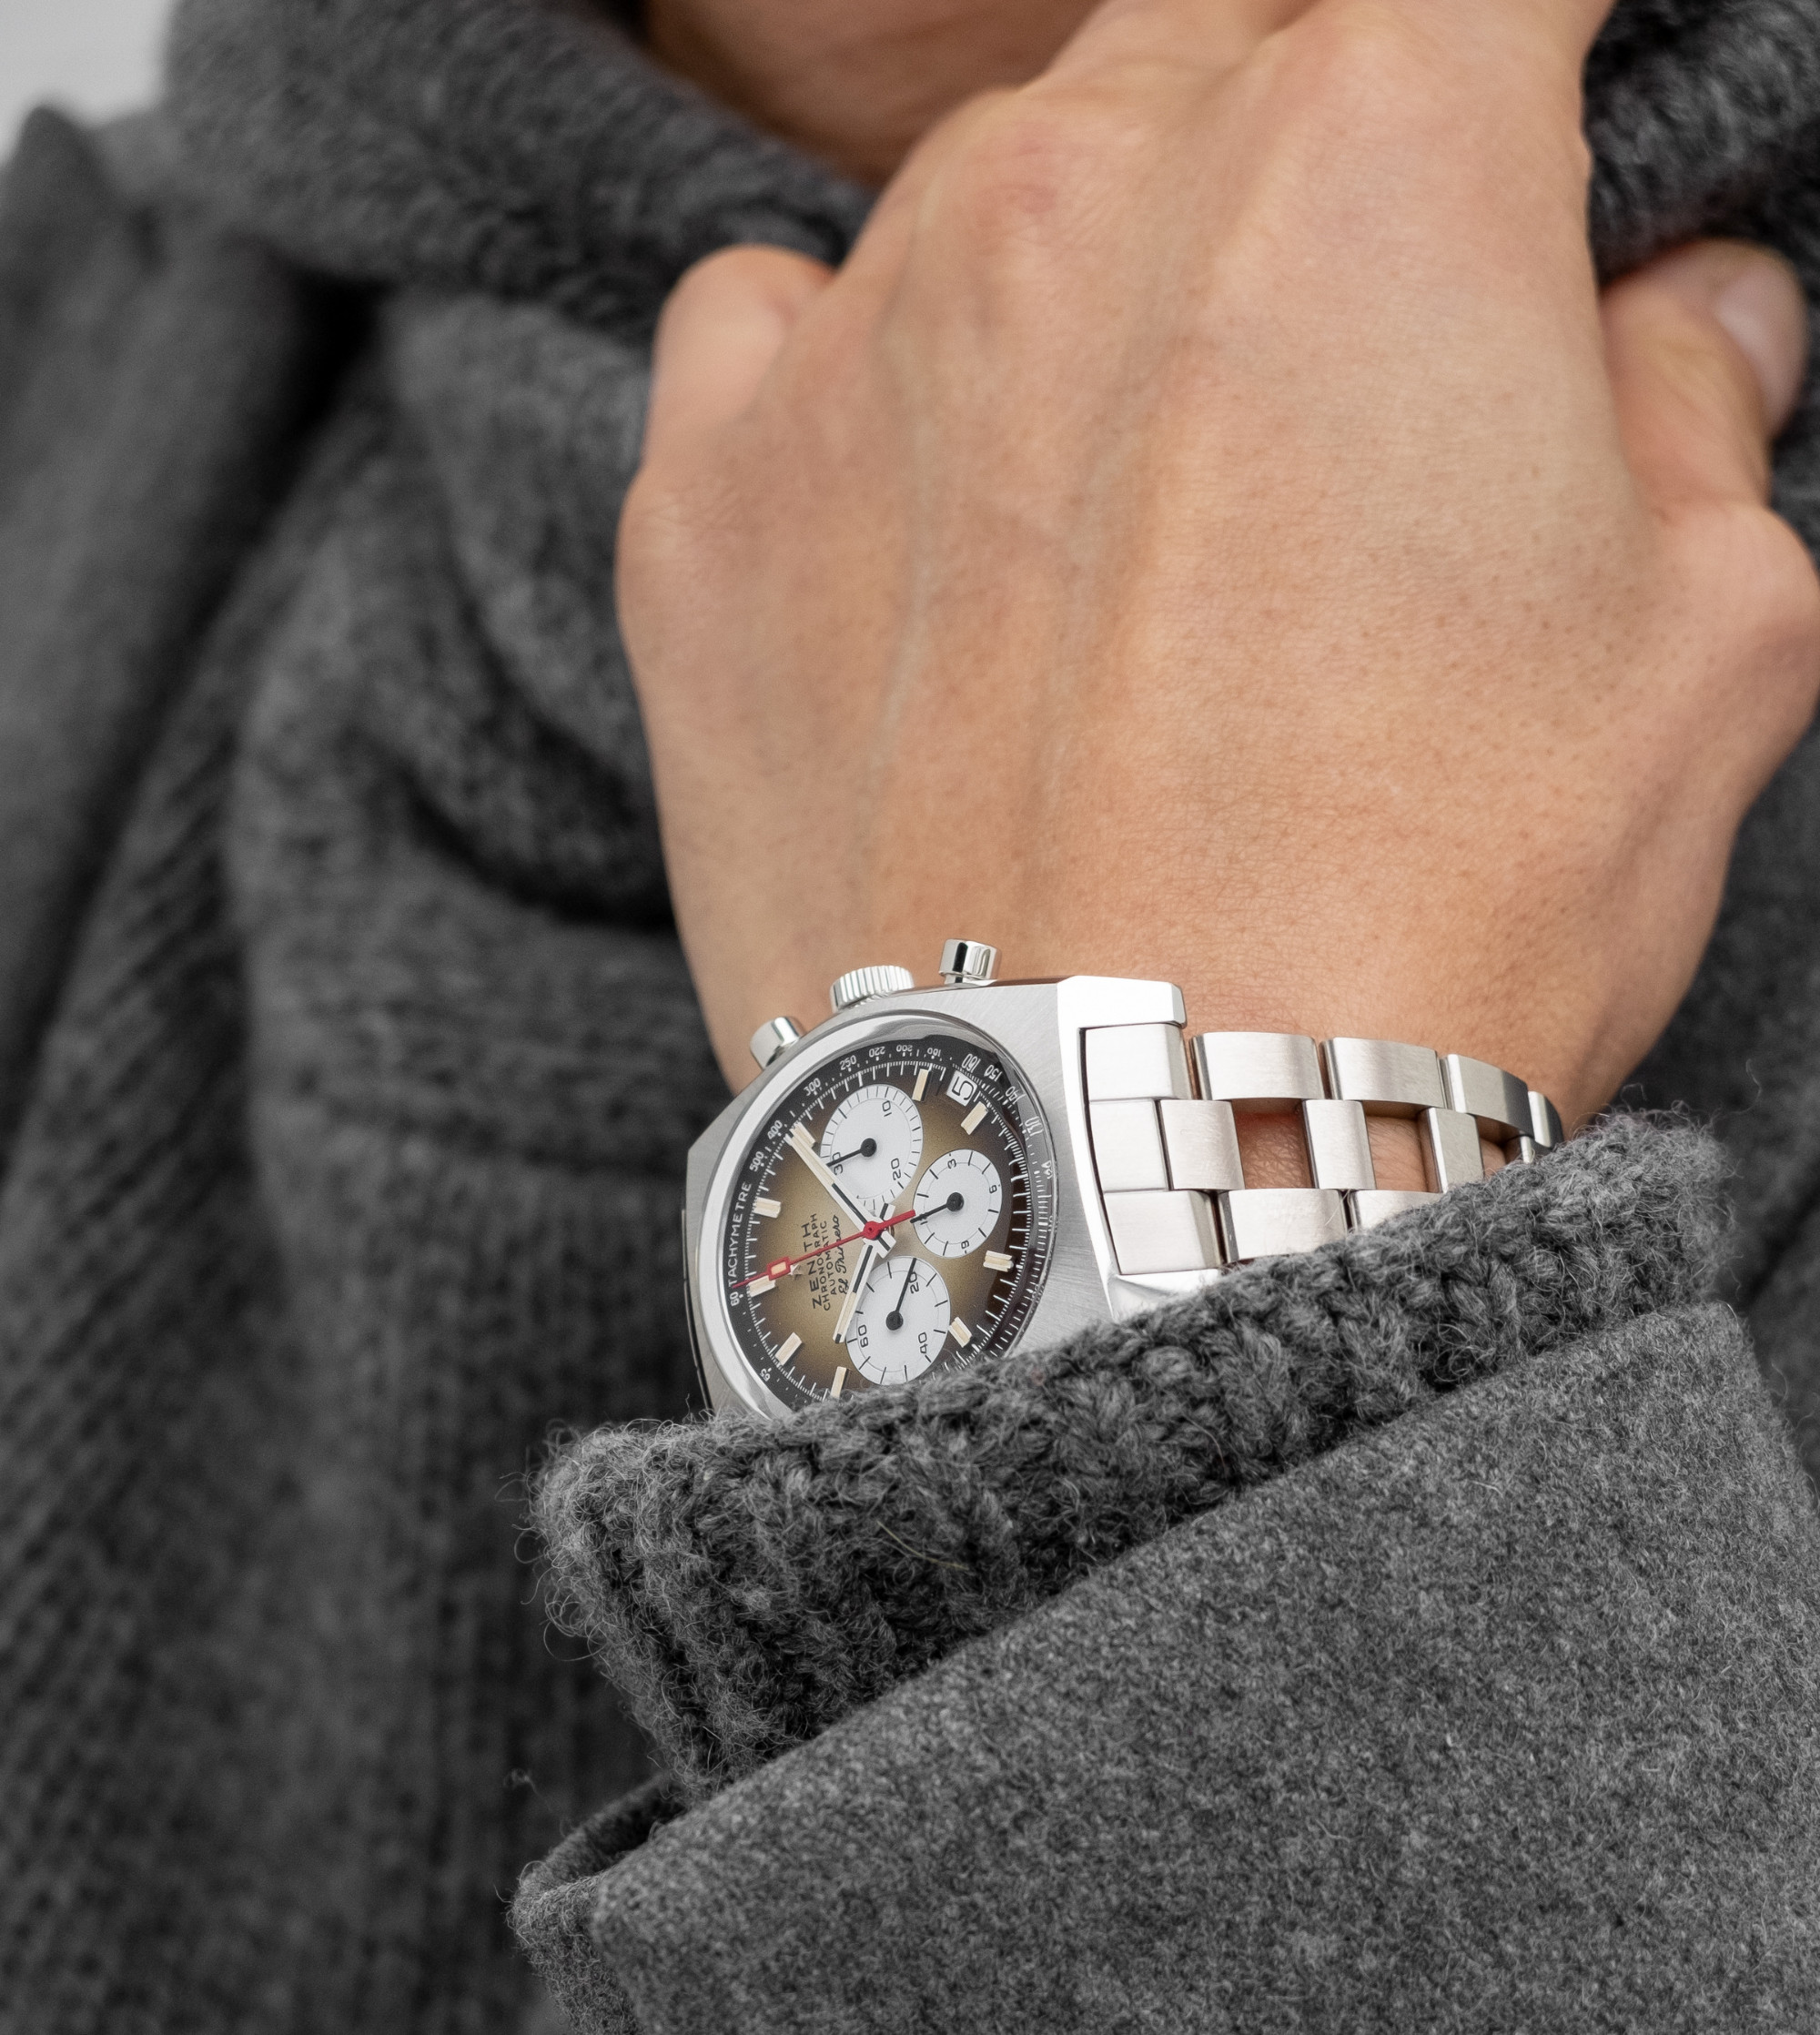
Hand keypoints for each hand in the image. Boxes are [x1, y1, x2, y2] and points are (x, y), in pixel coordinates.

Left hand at [620, 0, 1819, 1141]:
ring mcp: (856, 344)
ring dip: (1086, 284)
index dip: (1517, 58)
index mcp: (1368, 161)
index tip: (1517, 146)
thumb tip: (1680, 315)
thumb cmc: (1431, 923)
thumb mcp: (1702, 647)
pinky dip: (851, 383)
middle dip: (1304, 161)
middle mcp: (1078, 186)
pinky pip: (764, 329)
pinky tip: (923, 521)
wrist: (1126, 1177)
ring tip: (1139, 508)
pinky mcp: (700, 510)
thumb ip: (1695, 405)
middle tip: (1340, 357)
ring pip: (993, 184)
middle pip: (1218, 46)